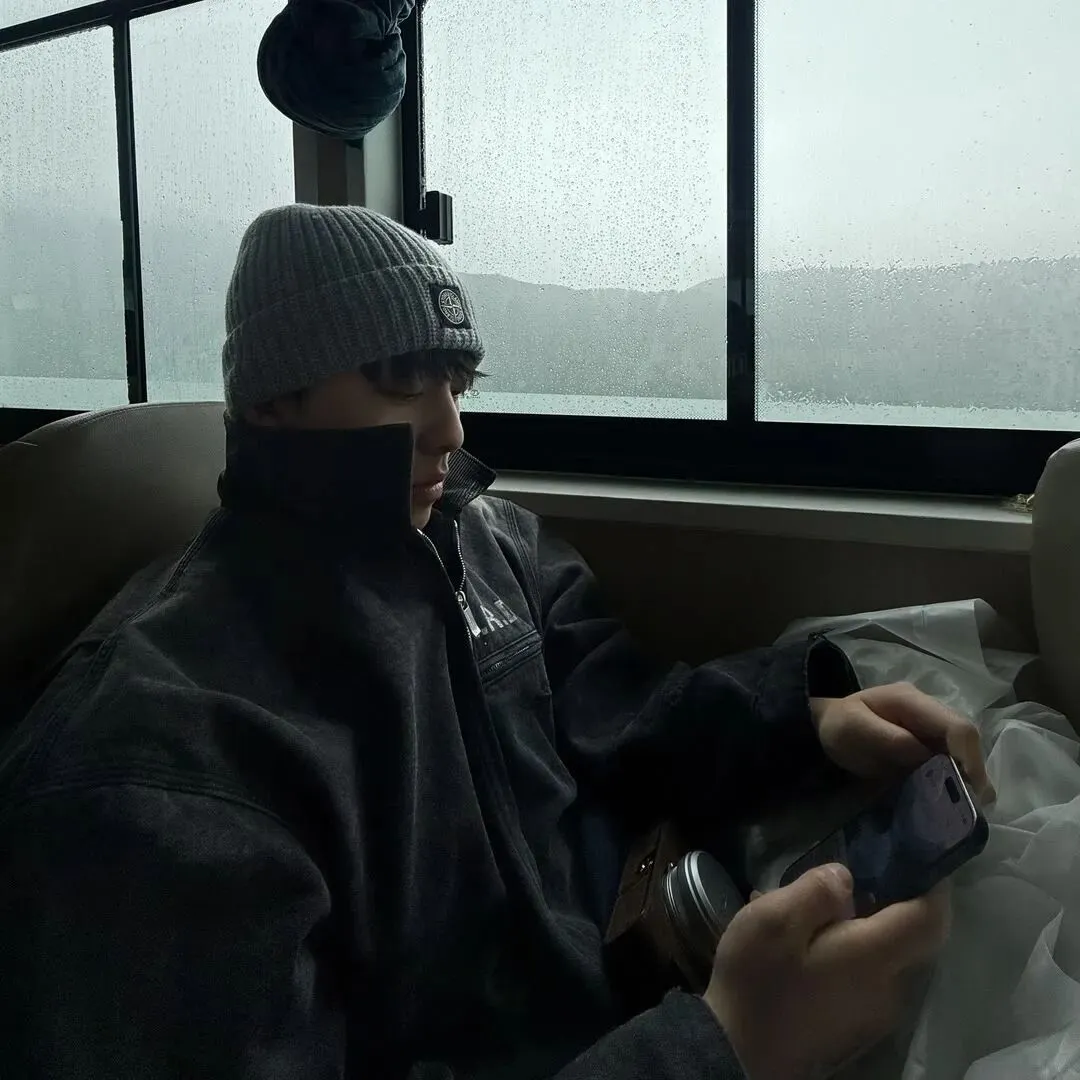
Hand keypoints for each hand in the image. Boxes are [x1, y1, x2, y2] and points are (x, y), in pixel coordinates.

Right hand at [704, 863, 950, 1079]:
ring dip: (850, 926)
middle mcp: (886, 988)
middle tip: (834, 880)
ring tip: (798, 910)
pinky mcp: (852, 1024)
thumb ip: (816, 892)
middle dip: (878, 901)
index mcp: (873, 958)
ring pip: (877, 954)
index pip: (929, 919)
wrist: (736, 1055)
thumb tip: (847, 878)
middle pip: (903, 935)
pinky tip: (795, 945)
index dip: (931, 883)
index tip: (913, 854)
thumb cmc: (758, 982)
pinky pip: (860, 974)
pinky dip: (839, 950)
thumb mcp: (774, 920)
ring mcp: (871, 1012)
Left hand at [810, 683, 994, 803]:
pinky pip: (952, 762)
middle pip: (967, 741)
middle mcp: (930, 711)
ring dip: (968, 779)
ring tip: (966, 808)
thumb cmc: (840, 726)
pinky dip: (956, 781)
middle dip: (973, 773)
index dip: (968, 757)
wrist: (828, 727)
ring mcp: (932, 728)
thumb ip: (891, 740)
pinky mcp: (930, 745)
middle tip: (972, 806)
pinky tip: (954, 800)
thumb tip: (927, 756)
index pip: (956, 726)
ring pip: (965, 753)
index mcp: (912, 701)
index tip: (968, 788)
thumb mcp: (856, 729)